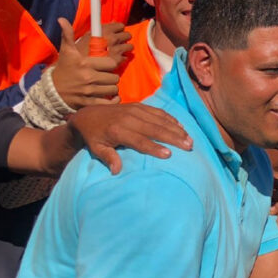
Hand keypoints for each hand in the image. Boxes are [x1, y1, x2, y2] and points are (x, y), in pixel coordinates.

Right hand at [50, 18, 128, 107]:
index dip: (111, 64)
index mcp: (85, 63)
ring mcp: (88, 92)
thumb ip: (68, 35)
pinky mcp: (88, 103)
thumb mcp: (66, 52)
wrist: (52, 91)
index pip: (111, 63)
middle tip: (106, 76)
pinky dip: (113, 101)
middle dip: (112, 77)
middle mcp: (88, 77)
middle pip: (114, 77)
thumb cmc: (64, 69)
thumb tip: (62, 19)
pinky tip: (111, 97)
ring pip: (113, 89)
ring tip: (106, 85)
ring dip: (112, 88)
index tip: (105, 65)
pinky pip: (109, 103)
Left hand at [69, 103, 192, 173]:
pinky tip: (181, 126)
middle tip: (188, 146)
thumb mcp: (96, 149)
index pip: (139, 140)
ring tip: (189, 139)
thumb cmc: (93, 136)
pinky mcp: (139, 105)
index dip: (154, 147)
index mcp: (117, 131)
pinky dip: (171, 119)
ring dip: (176, 129)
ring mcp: (135, 110)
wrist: (88, 114)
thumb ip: (108, 158)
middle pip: (155, 129)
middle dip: (173, 137)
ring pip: (160, 119)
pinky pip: (158, 112)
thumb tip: (116, 171)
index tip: (169, 154)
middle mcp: (129, 118)